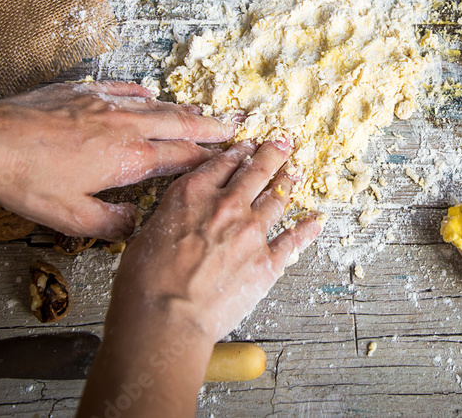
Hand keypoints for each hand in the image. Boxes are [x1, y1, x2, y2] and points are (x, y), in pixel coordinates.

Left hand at [0, 77, 234, 240]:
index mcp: (127, 158)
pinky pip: (125, 90)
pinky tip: (150, 95)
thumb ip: (112, 223)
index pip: (181, 157)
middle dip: (212, 125)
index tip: (230, 158)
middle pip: (180, 122)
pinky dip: (144, 94)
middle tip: (238, 124)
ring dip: (184, 109)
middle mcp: (125, 126)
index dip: (209, 158)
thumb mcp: (71, 218)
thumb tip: (137, 224)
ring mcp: (105, 104)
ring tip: (204, 110)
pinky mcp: (84, 91)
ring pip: (157, 105)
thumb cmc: (26, 179)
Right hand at [78, 139, 321, 416]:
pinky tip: (315, 221)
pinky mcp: (267, 261)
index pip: (222, 163)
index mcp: (193, 194)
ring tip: (295, 173)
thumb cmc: (146, 283)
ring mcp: (252, 231)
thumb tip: (177, 221)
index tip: (247, 147)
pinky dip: (307, 229)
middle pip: (257, 171)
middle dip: (272, 154)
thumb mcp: (147, 234)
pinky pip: (294, 240)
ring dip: (288, 182)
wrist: (167, 318)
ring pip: (277, 198)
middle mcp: (227, 205)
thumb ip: (171, 218)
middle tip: (283, 143)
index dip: (238, 152)